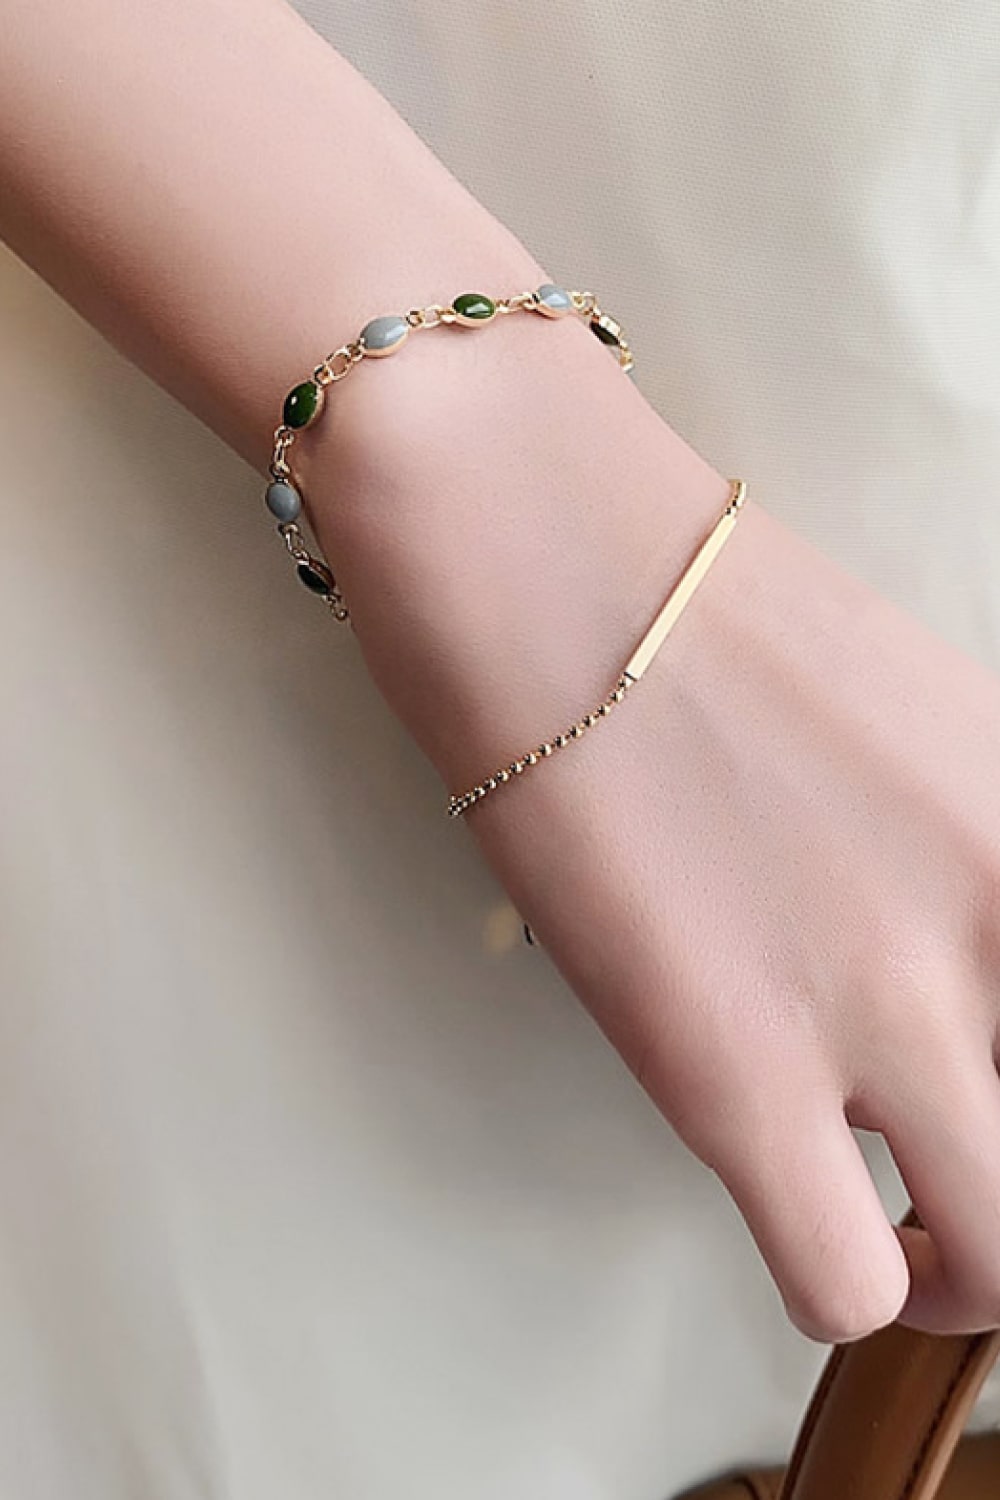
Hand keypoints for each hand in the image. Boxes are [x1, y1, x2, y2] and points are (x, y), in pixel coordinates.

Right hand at [302, 293, 999, 1341]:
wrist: (534, 546)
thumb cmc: (680, 597)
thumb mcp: (905, 707)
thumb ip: (958, 843)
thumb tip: (942, 948)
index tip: (991, 1068)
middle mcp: (990, 909)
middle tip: (958, 1174)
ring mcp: (877, 998)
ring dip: (954, 1271)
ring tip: (884, 1222)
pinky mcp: (733, 1067)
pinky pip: (841, 1286)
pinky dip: (836, 1282)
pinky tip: (791, 1201)